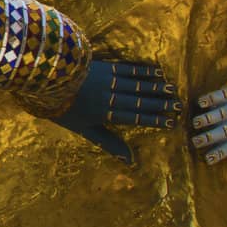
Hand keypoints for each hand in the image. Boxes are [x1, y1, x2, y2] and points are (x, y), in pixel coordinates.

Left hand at [52, 58, 180, 162]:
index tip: (172, 123)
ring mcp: (109, 80)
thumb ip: (109, 143)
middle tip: (180, 106)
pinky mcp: (104, 65)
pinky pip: (128, 68)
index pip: (136, 118)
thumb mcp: (84, 130)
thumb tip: (131, 161)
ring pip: (137, 84)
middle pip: (140, 101)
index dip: (155, 120)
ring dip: (156, 86)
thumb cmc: (63, 109)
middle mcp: (112, 97)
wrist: (46, 81)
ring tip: (172, 89)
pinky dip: (143, 70)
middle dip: (161, 104)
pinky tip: (156, 70)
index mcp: (106, 114)